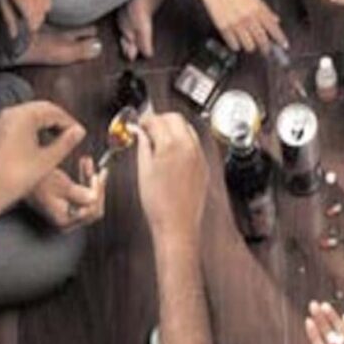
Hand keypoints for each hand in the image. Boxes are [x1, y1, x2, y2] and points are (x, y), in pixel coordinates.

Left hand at [0, 0, 50, 35]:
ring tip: (28, 0)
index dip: (32, 29)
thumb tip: (13, 32)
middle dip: (36, 18)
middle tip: (27, 18)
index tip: (28, 33)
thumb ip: (7, 12)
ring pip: (48, 0)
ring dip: (40, 5)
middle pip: (43, 12)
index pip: (35, 21)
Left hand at [0, 101, 85, 221]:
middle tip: (74, 134)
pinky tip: (47, 139)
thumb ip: (67, 142)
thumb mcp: (48, 160)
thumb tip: (79, 131)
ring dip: (50, 122)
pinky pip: (24, 120)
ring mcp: (4, 120)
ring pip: (34, 113)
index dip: (70, 122)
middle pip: (44, 108)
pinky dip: (38, 126)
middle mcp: (11, 113)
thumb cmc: (17, 177)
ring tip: (63, 138)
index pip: (54, 111)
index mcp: (23, 117)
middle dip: (61, 120)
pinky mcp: (0, 129)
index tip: (81, 134)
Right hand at [27, 157, 107, 230]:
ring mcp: (68, 212)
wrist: (19, 177)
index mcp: (65, 219)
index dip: (97, 192)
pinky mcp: (67, 203)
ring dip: (91, 180)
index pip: (92, 210)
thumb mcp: (58, 184)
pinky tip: (85, 165)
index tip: (96, 176)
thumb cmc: (33, 182)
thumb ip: (78, 193)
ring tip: (88, 163)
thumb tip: (94, 197)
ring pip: (90, 199)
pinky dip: (85, 179)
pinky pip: (84, 194)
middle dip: (97, 187)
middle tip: (99, 171)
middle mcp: (67, 220)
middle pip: (94, 207)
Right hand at [136, 113, 207, 246]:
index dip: (144, 120)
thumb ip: (143, 146)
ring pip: (188, 129)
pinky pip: (195, 144)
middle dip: (161, 120)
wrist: (177, 225)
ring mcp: (199, 156)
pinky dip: (183, 141)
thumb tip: (140, 133)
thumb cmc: (160, 204)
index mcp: (172, 145)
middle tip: (148, 129)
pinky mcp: (204, 166)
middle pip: (176, 118)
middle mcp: (189, 147)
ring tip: (159, 141)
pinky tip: (171, 152)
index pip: (158, 119)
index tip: (139, 126)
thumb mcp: (144, 171)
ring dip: (173, 128)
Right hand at [194, 0, 287, 53]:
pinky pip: (233, 44)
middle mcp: (249, 17)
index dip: (280, 38)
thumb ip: (263, 8)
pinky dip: (236, 46)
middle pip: (262, 39)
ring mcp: (236, 23)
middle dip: (266, 48)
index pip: (273, 27)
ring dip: (250, 47)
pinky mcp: (223, 27)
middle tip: (266, 51)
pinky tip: (236, 44)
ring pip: (249, 45)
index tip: (284, 45)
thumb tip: (275, 19)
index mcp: (257, 7)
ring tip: (249, 45)